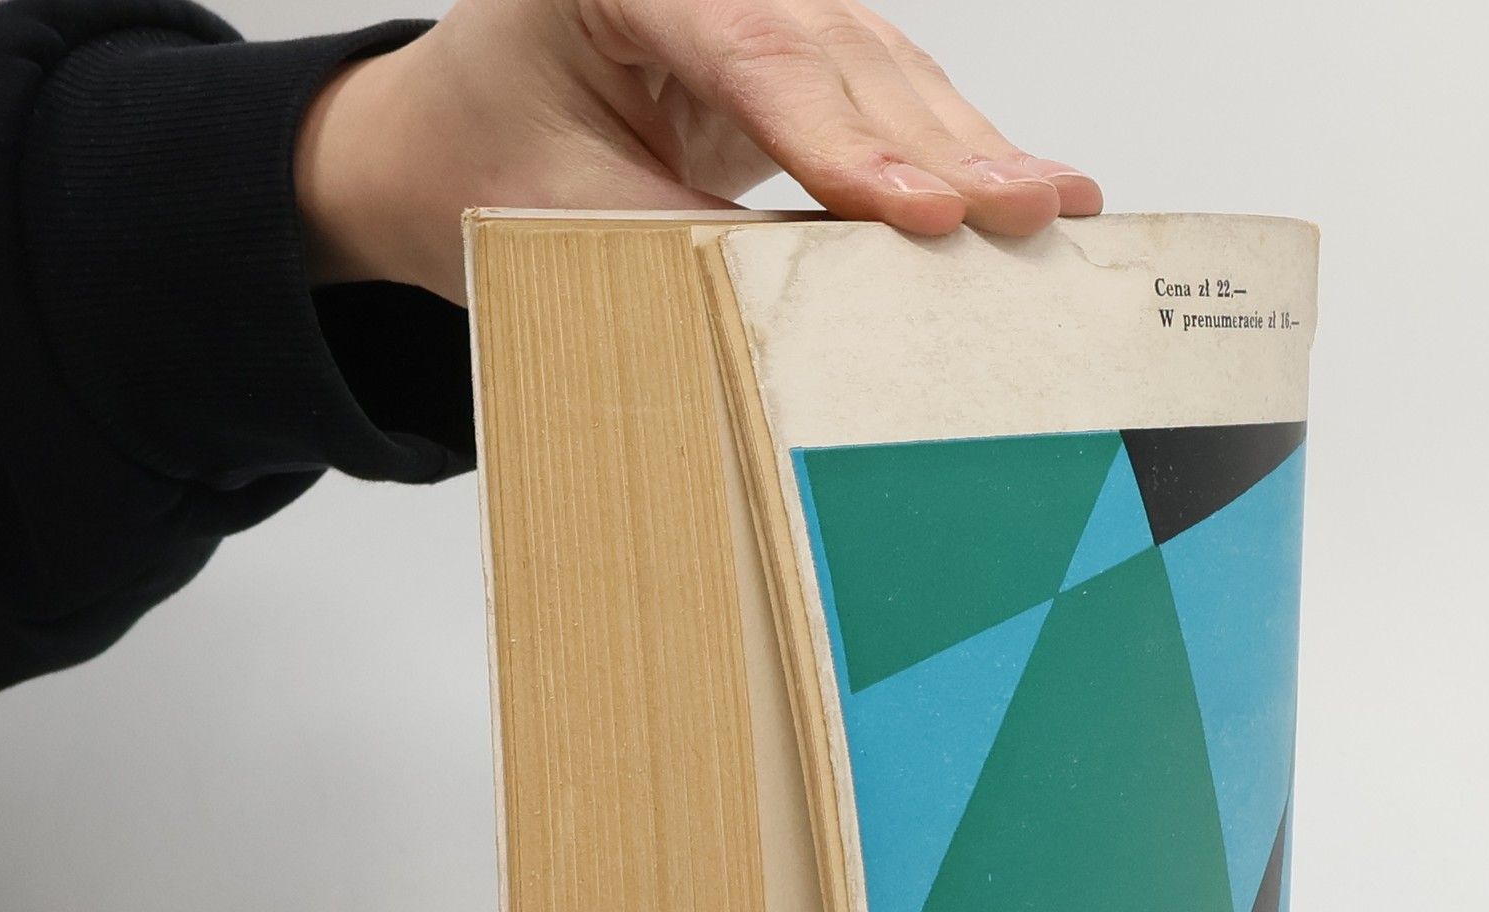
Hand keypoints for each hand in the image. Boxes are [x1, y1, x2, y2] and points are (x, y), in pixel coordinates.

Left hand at [297, 0, 1103, 303]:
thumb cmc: (482, 164)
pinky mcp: (788, 52)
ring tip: (1047, 205)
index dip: (844, 141)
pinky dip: (948, 149)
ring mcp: (754, 2)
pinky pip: (881, 95)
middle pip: (840, 53)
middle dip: (939, 144)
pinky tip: (1020, 181)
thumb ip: (685, 245)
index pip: (753, 54)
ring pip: (880, 67)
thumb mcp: (564, 219)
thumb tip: (811, 305)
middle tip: (1024, 210)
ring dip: (968, 147)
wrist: (441, 144)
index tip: (918, 213)